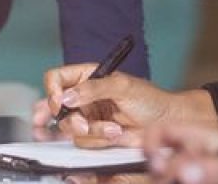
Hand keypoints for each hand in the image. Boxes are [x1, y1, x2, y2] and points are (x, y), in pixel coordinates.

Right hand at [34, 64, 217, 148]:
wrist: (164, 123)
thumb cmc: (149, 98)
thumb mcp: (122, 86)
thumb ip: (93, 89)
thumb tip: (67, 97)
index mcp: (87, 76)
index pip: (56, 78)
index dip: (53, 90)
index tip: (59, 102)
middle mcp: (83, 96)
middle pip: (57, 108)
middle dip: (71, 119)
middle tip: (83, 124)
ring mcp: (87, 117)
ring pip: (70, 128)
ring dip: (93, 130)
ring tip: (113, 128)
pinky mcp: (94, 135)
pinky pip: (84, 141)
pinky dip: (99, 139)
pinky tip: (115, 133)